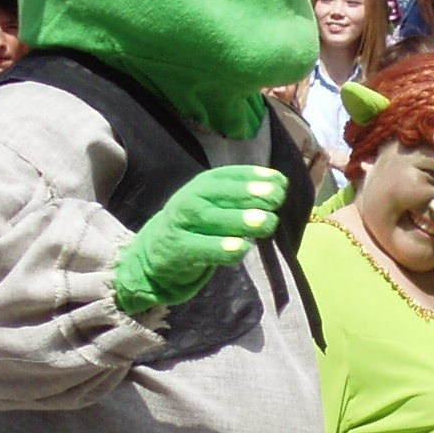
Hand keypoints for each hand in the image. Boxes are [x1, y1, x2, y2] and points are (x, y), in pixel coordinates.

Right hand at [110, 166, 286, 312]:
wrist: (152, 256)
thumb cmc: (196, 229)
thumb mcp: (216, 206)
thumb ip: (244, 198)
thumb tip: (281, 186)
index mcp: (201, 186)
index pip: (227, 176)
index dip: (253, 176)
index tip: (280, 181)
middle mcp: (189, 200)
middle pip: (219, 194)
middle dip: (249, 194)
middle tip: (277, 198)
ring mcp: (180, 224)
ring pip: (210, 219)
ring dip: (239, 220)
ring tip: (267, 222)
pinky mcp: (176, 250)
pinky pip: (200, 249)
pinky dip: (220, 249)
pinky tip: (242, 249)